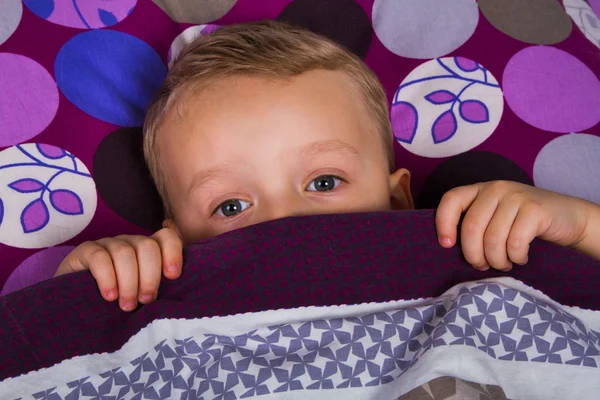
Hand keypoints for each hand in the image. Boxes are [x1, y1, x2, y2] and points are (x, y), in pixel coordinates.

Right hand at [55, 228, 183, 310]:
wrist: (74, 306)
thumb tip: (179, 298)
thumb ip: (157, 290)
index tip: (172, 276)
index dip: (173, 253)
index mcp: (148, 251)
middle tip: (145, 301)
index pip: (167, 238)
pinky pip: (99, 257)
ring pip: (125, 252)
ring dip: (129, 281)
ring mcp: (107, 244)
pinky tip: (109, 296)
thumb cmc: (116, 305)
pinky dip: (107, 277)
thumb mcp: (141, 296)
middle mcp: (130, 243)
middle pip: (148, 246)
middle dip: (150, 276)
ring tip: (126, 305)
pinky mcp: (84, 251)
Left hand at [435, 181, 597, 270]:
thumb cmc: (524, 223)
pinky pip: (515, 243)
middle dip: (473, 254)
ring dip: (497, 260)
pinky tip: (520, 258)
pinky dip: (516, 258)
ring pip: (493, 239)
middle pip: (471, 226)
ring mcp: (516, 196)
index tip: (447, 245)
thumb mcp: (495, 217)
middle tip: (482, 265)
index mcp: (480, 190)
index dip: (443, 224)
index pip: (451, 200)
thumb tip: (448, 246)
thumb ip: (475, 224)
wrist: (569, 217)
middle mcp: (496, 189)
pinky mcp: (536, 209)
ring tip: (504, 264)